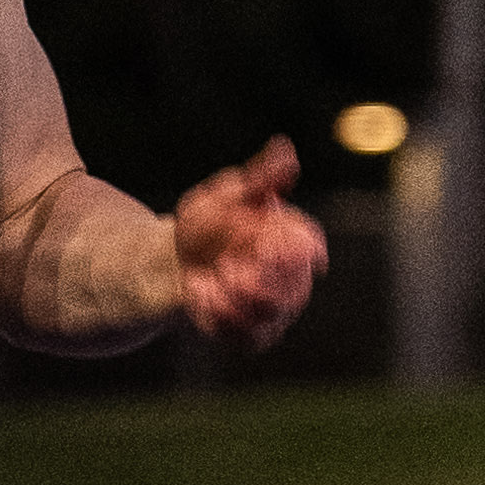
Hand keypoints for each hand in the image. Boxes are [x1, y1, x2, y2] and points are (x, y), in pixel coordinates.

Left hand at [172, 140, 326, 345]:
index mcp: (296, 238)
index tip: (260, 243)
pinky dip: (220, 317)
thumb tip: (284, 148)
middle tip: (223, 266)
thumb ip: (259, 177)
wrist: (175, 262)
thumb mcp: (226, 194)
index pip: (309, 247)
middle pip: (294, 287)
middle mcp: (296, 277)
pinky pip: (249, 337)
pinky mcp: (256, 335)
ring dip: (235, 298)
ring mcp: (278, 310)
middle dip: (256, 278)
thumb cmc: (208, 223)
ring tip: (206, 280)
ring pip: (271, 314)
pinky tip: (198, 294)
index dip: (289, 249)